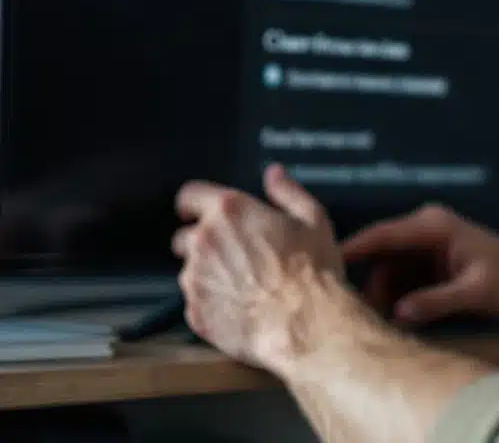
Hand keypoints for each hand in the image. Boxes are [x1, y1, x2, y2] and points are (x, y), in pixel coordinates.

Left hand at [173, 164, 344, 368]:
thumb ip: (288, 191)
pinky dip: (212, 304)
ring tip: (244, 286)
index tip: (198, 211)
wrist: (305, 323)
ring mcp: (195, 279)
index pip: (189, 196)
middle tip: (235, 255)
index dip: (194, 203)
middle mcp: (204, 242)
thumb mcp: (314, 219)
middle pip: (185, 237)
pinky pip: (195, 303)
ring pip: (190, 272)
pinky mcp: (195, 312)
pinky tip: (240, 307)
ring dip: (209, 275)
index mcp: (230, 213)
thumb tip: (274, 175)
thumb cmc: (311, 273)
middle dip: (203, 244)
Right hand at [342, 204, 498, 325]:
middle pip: (380, 256)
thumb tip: (398, 313)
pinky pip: (401, 279)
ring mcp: (425, 248)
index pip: (382, 235)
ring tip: (372, 323)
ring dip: (381, 296)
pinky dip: (395, 298)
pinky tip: (390, 320)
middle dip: (367, 284)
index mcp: (432, 227)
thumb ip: (436, 301)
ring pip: (387, 271)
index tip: (320, 266)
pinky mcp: (428, 265)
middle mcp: (424, 231)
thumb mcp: (475, 292)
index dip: (351, 250)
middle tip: (351, 314)